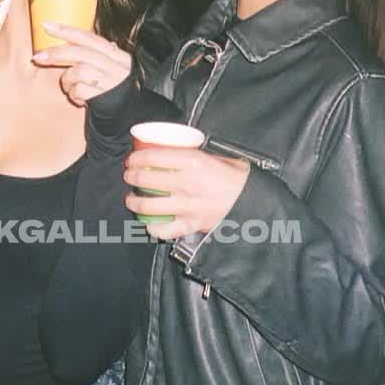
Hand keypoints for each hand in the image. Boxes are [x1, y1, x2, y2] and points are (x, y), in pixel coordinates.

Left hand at [31, 24, 132, 106]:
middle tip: (38, 57)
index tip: (47, 25)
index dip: (67, 30)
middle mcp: (116, 66)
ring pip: (79, 71)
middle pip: (82, 53)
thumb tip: (62, 44)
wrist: (131, 115)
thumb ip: (92, 56)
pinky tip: (79, 99)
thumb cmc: (114, 90)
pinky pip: (80, 90)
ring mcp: (112, 82)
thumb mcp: (109, 68)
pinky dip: (74, 95)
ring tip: (69, 87)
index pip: (90, 38)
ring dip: (67, 80)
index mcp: (116, 55)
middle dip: (57, 53)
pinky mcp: (106, 98)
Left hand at [123, 147, 248, 238]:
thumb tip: (177, 154)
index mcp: (193, 162)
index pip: (152, 157)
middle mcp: (186, 183)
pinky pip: (163, 230)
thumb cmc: (238, 179)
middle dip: (131, 177)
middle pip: (144, 180)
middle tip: (129, 176)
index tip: (132, 160)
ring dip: (133, 202)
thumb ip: (197, 157)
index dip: (136, 158)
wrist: (254, 203)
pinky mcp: (190, 225)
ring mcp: (186, 206)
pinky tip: (149, 224)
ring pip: (147, 206)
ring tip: (131, 199)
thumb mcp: (218, 158)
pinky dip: (152, 228)